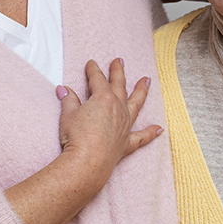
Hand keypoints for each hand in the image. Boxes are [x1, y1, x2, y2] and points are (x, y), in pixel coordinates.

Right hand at [4, 58, 161, 223]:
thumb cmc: (76, 137)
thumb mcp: (68, 115)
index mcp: (103, 98)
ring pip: (136, 104)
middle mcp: (118, 109)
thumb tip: (64, 89)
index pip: (97, 79)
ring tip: (146, 80)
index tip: (91, 63)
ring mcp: (125, 125)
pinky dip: (150, 132)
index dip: (93, 70)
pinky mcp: (126, 143)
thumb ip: (69, 100)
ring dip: (141, 91)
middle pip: (119, 86)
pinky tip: (159, 129)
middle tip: (119, 61)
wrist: (87, 162)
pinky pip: (141, 136)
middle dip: (118, 72)